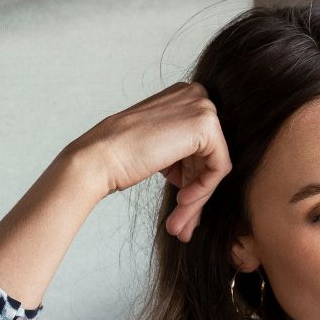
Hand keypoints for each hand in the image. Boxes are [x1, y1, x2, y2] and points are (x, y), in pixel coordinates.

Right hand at [67, 81, 232, 240]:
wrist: (100, 157)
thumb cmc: (121, 158)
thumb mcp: (161, 150)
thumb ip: (184, 155)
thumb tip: (204, 181)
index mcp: (184, 96)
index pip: (202, 145)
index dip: (192, 179)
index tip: (179, 204)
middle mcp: (196, 94)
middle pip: (210, 156)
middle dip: (196, 193)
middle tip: (182, 224)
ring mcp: (202, 106)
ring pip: (214, 166)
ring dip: (196, 200)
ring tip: (179, 224)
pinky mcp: (206, 125)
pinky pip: (218, 168)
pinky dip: (202, 191)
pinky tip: (181, 202)